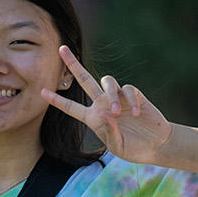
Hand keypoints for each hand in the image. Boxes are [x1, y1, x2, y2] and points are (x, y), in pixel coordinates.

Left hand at [43, 47, 172, 163]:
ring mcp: (117, 98)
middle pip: (84, 79)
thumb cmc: (134, 148)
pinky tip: (135, 113)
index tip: (41, 91)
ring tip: (117, 112)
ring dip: (110, 95)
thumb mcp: (118, 146)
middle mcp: (102, 104)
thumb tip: (104, 113)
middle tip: (61, 48)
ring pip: (106, 81)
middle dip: (73, 64)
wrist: (156, 144)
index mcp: (93, 118)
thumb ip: (109, 132)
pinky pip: (126, 89)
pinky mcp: (133, 94)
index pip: (71, 107)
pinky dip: (129, 100)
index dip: (57, 100)